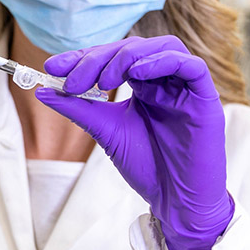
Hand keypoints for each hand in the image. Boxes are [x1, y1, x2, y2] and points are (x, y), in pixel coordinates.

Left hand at [35, 36, 233, 249]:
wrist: (175, 201)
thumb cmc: (146, 167)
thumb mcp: (105, 132)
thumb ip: (78, 109)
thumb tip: (43, 90)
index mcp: (144, 85)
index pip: (113, 56)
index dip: (83, 57)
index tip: (53, 67)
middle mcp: (165, 81)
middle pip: (134, 47)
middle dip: (99, 58)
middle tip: (74, 80)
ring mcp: (186, 88)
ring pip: (163, 47)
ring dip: (128, 56)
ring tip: (103, 79)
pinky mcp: (206, 98)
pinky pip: (192, 66)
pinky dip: (163, 63)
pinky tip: (138, 74)